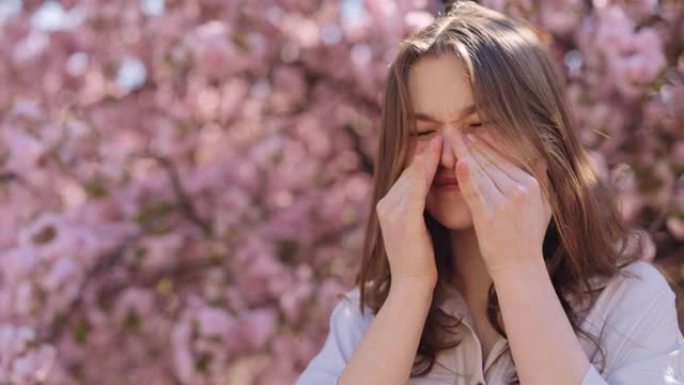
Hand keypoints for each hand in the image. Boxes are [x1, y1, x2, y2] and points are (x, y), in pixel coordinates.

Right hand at [376, 135, 442, 289]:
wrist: (411, 286)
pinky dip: (424, 175)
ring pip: (412, 178)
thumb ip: (417, 207)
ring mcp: (392, 213)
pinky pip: (416, 191)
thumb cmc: (420, 260)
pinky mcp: (403, 221)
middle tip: (445, 133)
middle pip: (409, 173)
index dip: (424, 159)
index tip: (439, 142)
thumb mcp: (416, 228)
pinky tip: (433, 161)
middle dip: (427, 153)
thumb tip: (428, 189)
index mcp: (387, 206)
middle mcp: (385, 206)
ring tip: (443, 140)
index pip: (407, 176)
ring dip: (428, 158)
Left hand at [446, 128, 551, 278]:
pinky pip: (474, 191)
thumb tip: (543, 157)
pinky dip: (466, 176)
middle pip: (490, 162)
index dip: (486, 145)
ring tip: (450, 139)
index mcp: (532, 185)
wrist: (519, 268)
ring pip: (480, 172)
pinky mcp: (487, 216)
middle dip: (471, 145)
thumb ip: (544, 181)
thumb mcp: (545, 208)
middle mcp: (520, 190)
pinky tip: (458, 162)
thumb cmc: (528, 239)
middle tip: (455, 131)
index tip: (473, 135)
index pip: (504, 159)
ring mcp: (503, 203)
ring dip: (463, 153)